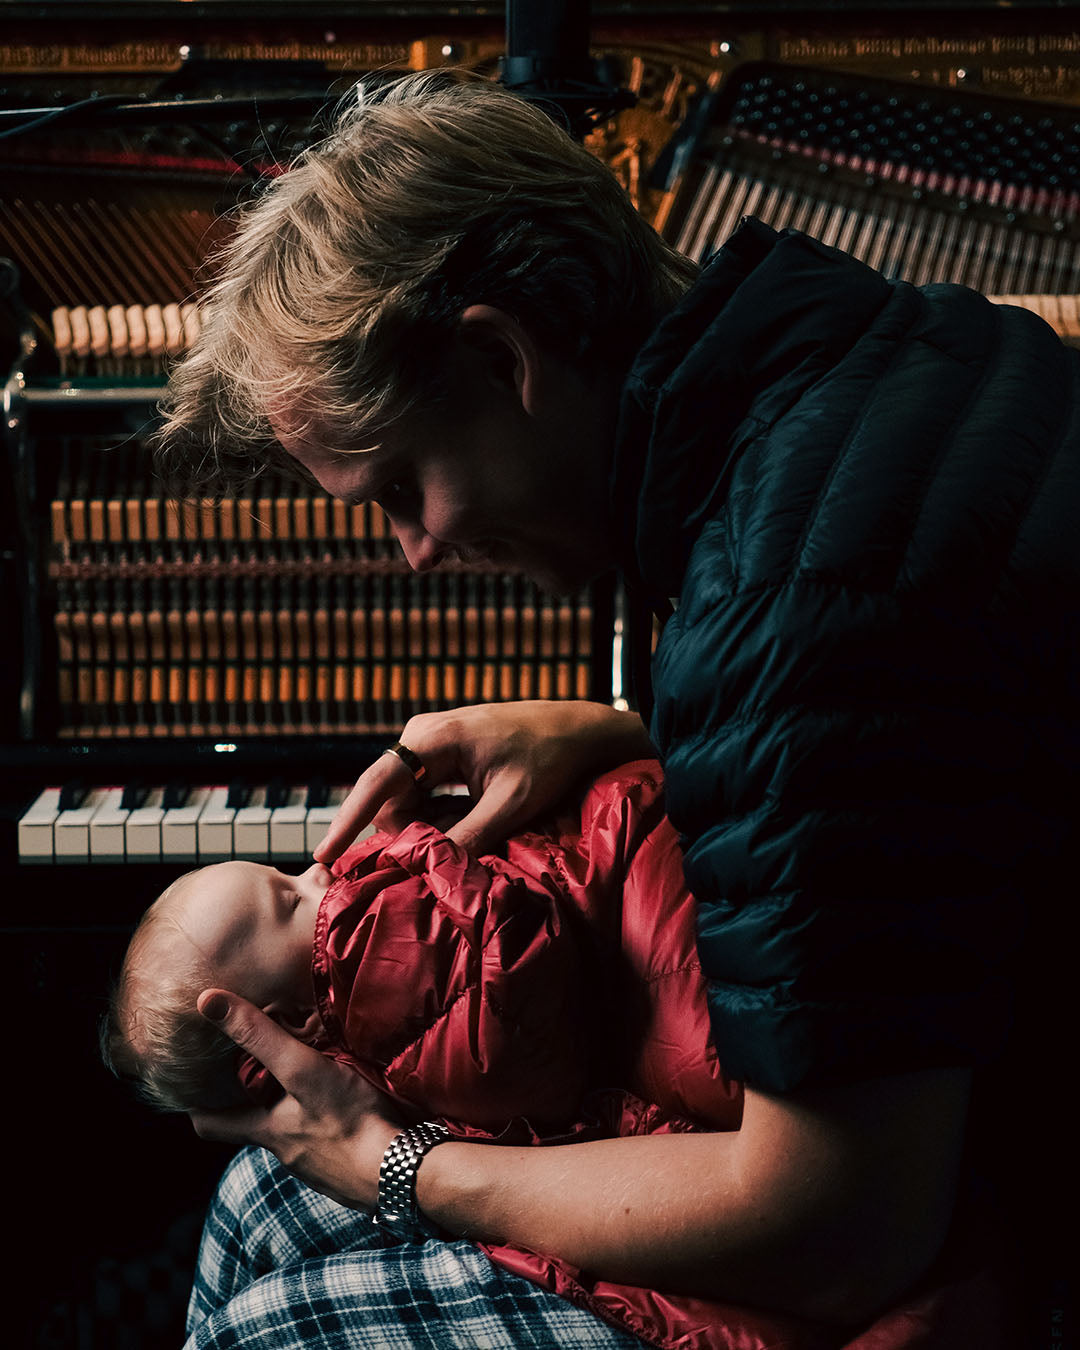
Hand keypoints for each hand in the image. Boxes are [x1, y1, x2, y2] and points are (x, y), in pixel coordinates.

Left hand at [189, 990, 400, 1208]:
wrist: (403, 1174)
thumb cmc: (350, 1121)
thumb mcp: (302, 1070)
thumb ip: (260, 1037)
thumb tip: (208, 1002)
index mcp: (267, 1132)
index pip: (211, 1125)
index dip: (198, 1105)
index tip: (194, 1086)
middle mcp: (287, 1154)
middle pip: (258, 1126)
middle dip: (257, 1101)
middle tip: (261, 1068)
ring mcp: (320, 1166)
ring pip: (297, 1134)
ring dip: (299, 1111)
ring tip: (312, 1078)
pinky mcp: (350, 1169)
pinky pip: (332, 1144)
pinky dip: (332, 1124)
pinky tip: (351, 1107)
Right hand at [314, 700, 654, 861]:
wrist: (574, 728)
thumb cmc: (547, 761)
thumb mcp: (510, 806)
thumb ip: (468, 837)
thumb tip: (429, 870)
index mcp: (435, 738)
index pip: (376, 784)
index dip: (347, 823)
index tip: (323, 856)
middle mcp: (421, 733)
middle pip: (389, 797)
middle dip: (403, 833)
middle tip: (437, 857)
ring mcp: (428, 739)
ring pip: (404, 796)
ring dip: (423, 826)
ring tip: (465, 835)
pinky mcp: (439, 749)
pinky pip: (420, 790)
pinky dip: (434, 814)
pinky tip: (463, 825)